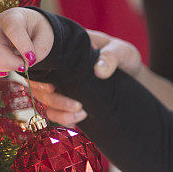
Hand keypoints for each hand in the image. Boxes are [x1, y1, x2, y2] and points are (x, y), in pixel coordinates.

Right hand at [0, 7, 53, 78]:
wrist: (26, 27)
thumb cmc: (36, 30)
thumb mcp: (45, 36)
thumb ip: (40, 49)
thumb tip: (28, 62)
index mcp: (12, 18)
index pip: (13, 30)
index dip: (23, 46)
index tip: (32, 58)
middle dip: (11, 63)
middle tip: (25, 65)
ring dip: (5, 68)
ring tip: (18, 64)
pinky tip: (6, 71)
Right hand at [28, 30, 143, 126]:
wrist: (133, 75)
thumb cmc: (125, 57)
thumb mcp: (122, 51)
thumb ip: (112, 57)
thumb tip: (100, 71)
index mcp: (66, 50)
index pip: (42, 61)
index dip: (39, 76)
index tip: (52, 87)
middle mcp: (59, 68)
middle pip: (40, 85)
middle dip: (53, 99)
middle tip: (76, 105)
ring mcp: (63, 86)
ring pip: (46, 101)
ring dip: (58, 112)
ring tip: (81, 114)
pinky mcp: (70, 100)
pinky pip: (57, 113)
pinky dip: (63, 120)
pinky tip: (77, 122)